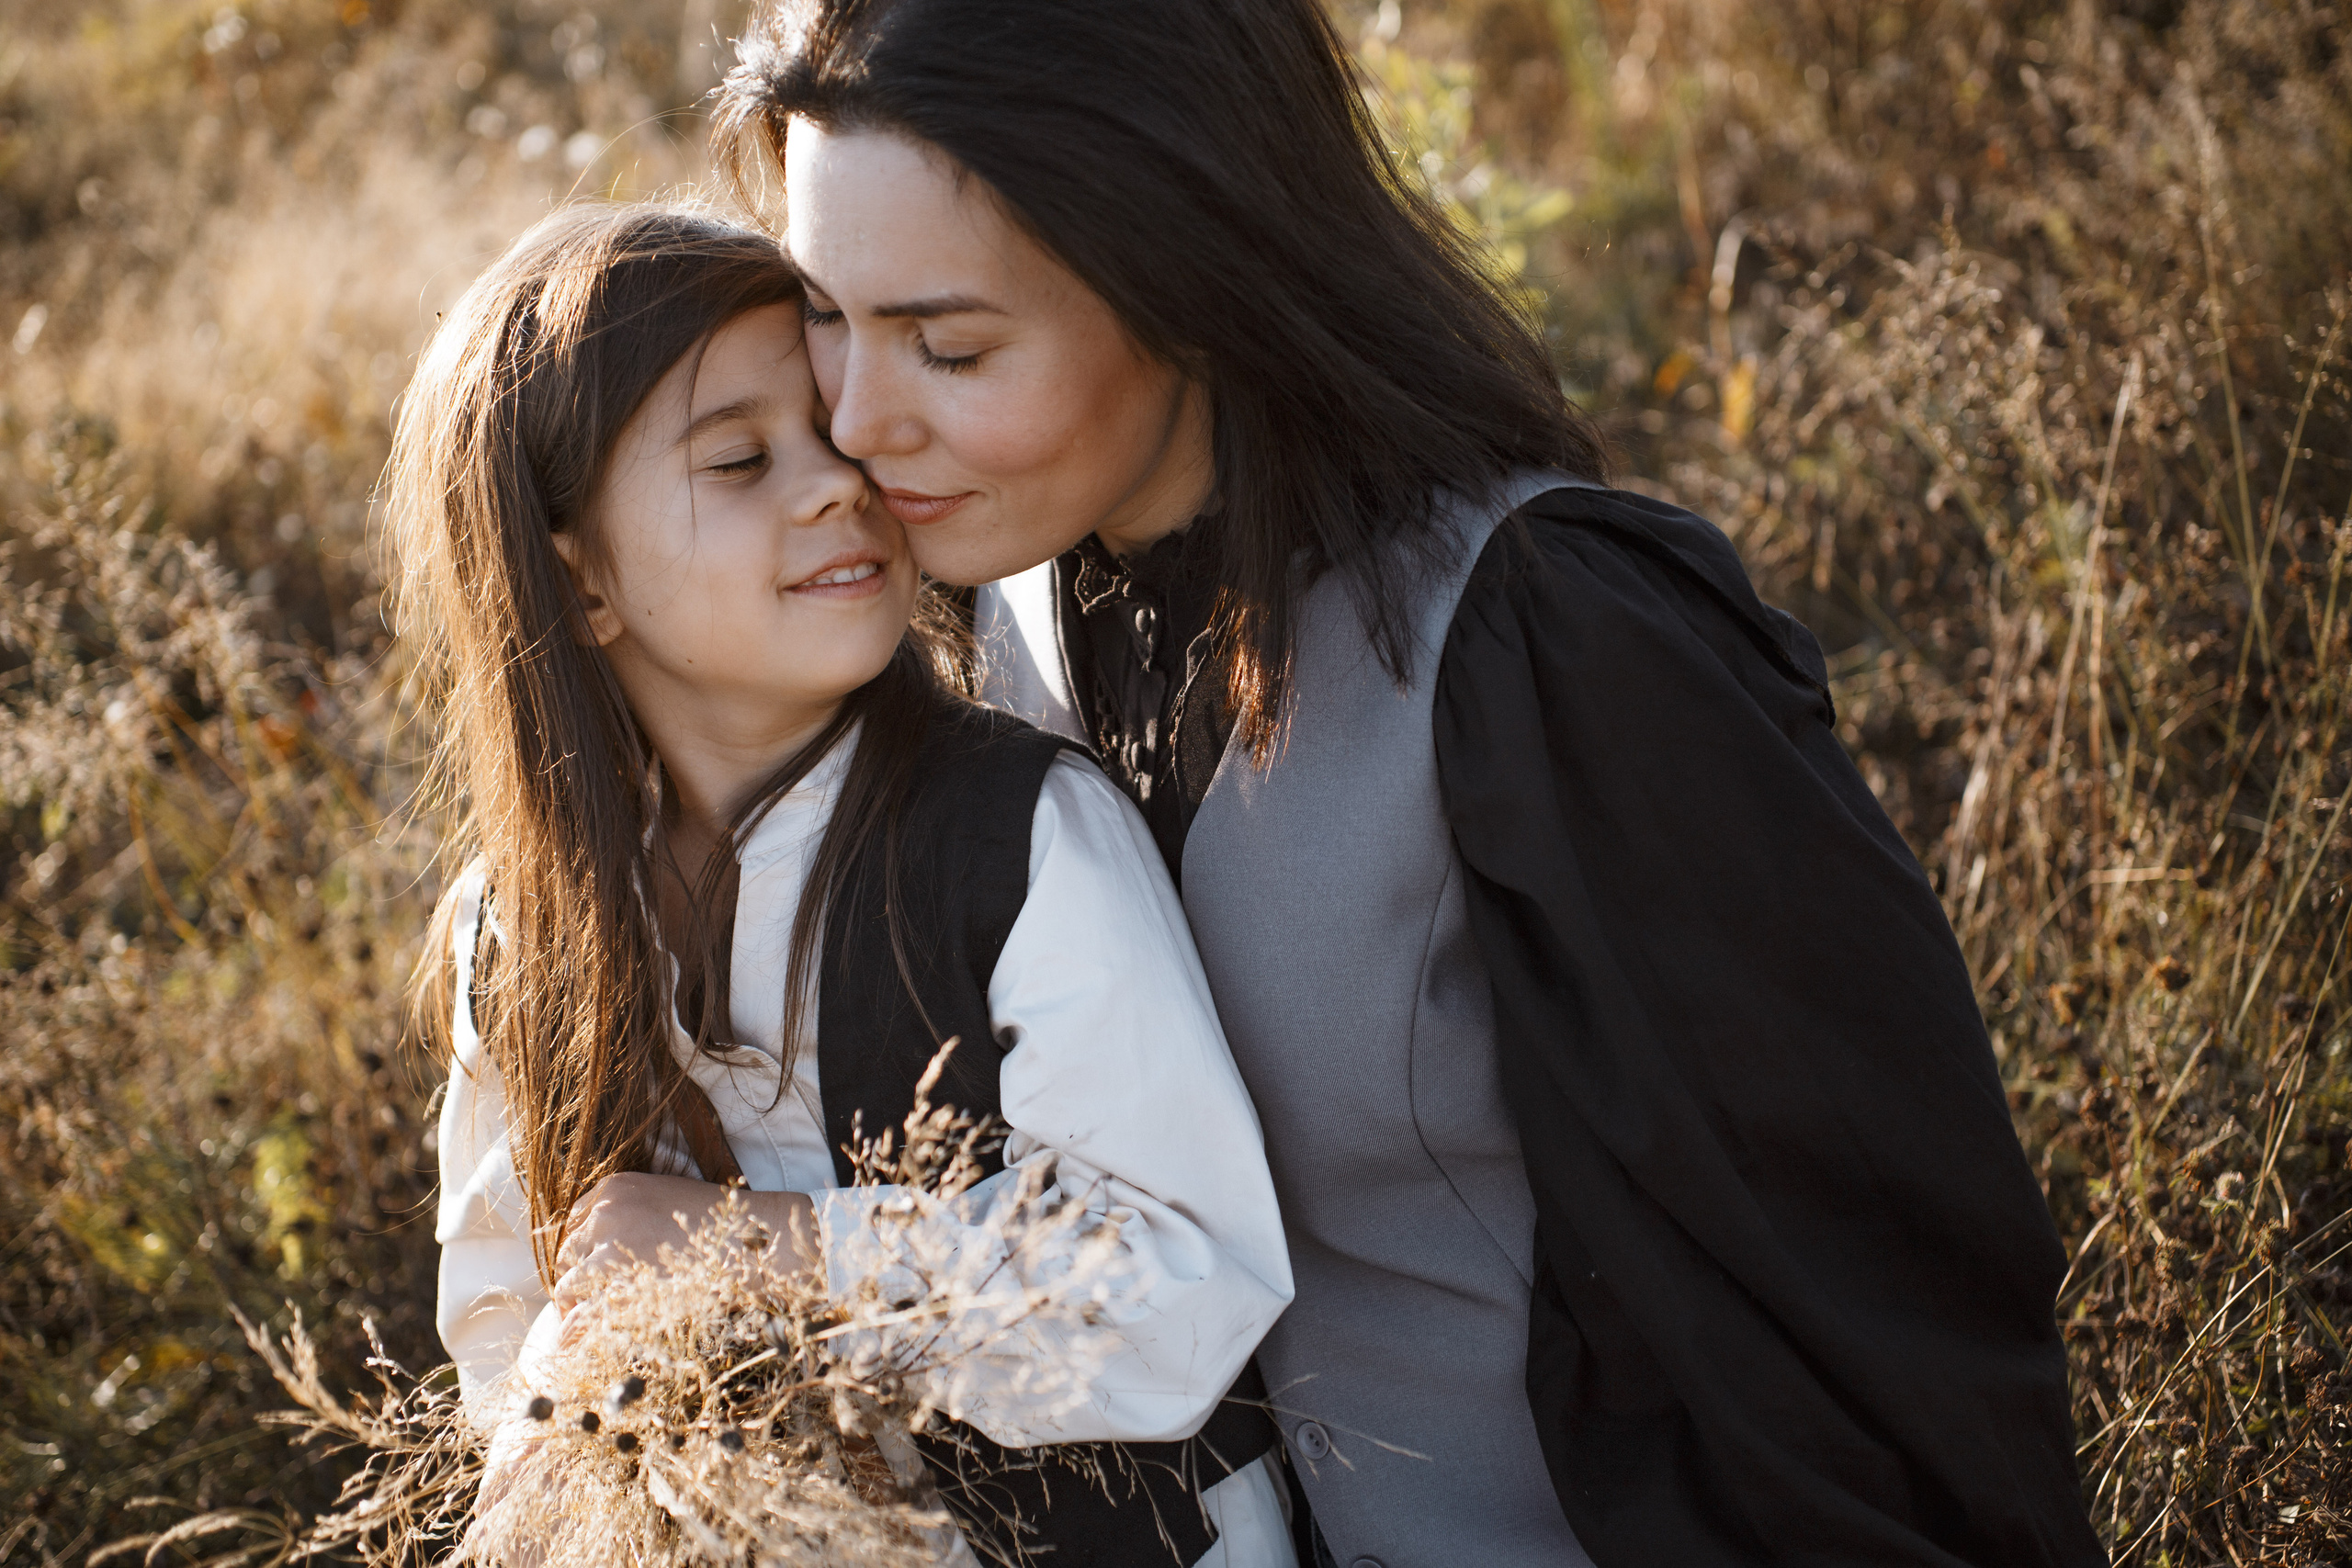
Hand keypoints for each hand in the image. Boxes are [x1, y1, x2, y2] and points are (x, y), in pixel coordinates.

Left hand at [551, 1172, 819, 1316]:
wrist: (754, 1239)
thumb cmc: (720, 1225)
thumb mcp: (668, 1201)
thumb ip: (632, 1216)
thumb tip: (606, 1248)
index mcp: (616, 1186)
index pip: (575, 1221)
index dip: (583, 1251)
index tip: (591, 1271)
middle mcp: (606, 1209)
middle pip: (567, 1252)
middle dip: (577, 1279)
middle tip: (589, 1303)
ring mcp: (608, 1244)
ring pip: (568, 1283)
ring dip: (577, 1305)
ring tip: (591, 1324)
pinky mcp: (616, 1279)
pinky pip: (580, 1312)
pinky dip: (575, 1330)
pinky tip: (576, 1344)